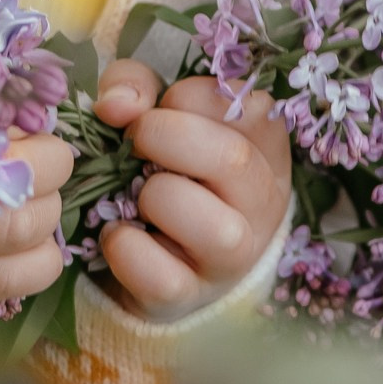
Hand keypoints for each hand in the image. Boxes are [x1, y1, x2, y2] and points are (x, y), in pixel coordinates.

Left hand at [94, 62, 293, 317]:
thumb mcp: (157, 113)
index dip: (190, 98)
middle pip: (233, 160)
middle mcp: (261, 202)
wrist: (154, 255)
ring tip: (138, 195)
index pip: (248, 107)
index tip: (158, 108)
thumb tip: (116, 104)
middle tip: (136, 141)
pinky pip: (164, 277)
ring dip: (158, 197)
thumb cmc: (162, 166)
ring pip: (215, 229)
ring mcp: (232, 257)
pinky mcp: (190, 296)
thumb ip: (137, 87)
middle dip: (167, 137)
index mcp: (265, 146)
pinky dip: (127, 248)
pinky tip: (117, 232)